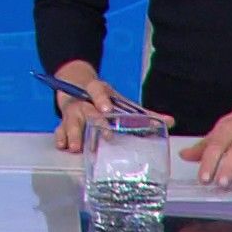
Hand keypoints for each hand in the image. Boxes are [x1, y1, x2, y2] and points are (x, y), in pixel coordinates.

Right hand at [48, 62, 172, 151]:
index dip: (101, 98)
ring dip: (73, 134)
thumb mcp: (121, 102)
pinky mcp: (63, 122)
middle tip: (103, 135)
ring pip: (71, 122)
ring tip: (75, 148)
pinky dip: (61, 137)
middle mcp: (85, 101)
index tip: (106, 108)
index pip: (98, 91)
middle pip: (88, 111)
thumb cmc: (104, 99)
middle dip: (94, 123)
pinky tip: (62, 146)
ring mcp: (73, 112)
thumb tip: (171, 122)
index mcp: (98, 91)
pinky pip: (60, 129)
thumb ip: (144, 113)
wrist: (74, 83)